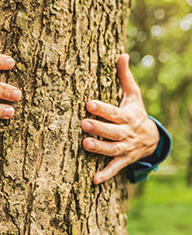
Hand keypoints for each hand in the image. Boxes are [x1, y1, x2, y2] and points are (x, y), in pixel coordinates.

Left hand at [81, 54, 158, 184]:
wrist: (152, 138)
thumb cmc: (135, 112)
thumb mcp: (133, 95)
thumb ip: (125, 76)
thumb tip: (122, 54)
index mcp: (127, 116)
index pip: (114, 112)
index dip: (102, 108)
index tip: (88, 103)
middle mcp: (126, 133)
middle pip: (113, 131)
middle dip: (99, 127)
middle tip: (83, 123)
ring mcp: (125, 148)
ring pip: (113, 149)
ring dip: (100, 148)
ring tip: (85, 144)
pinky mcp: (123, 160)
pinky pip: (115, 168)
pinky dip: (106, 174)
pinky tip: (94, 180)